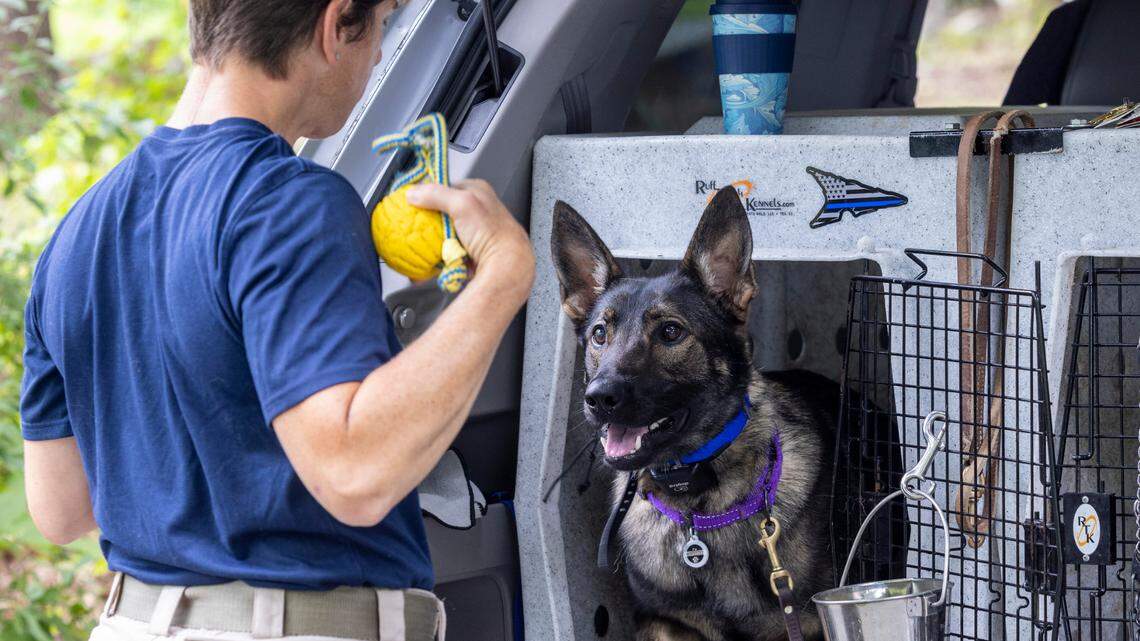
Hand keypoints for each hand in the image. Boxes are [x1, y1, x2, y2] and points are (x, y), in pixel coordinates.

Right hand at [406, 180, 534, 299]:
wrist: (507, 268)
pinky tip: (438, 256)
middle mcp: (477, 209)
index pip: (444, 187)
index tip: (412, 203)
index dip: (427, 194)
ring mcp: (474, 230)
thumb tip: (413, 192)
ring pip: (444, 231)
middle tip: (418, 227)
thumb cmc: (493, 233)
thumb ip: (435, 194)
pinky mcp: (471, 249)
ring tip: (426, 243)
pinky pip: (449, 248)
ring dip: (434, 239)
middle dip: (429, 220)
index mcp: (477, 190)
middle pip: (442, 211)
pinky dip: (442, 253)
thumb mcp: (463, 204)